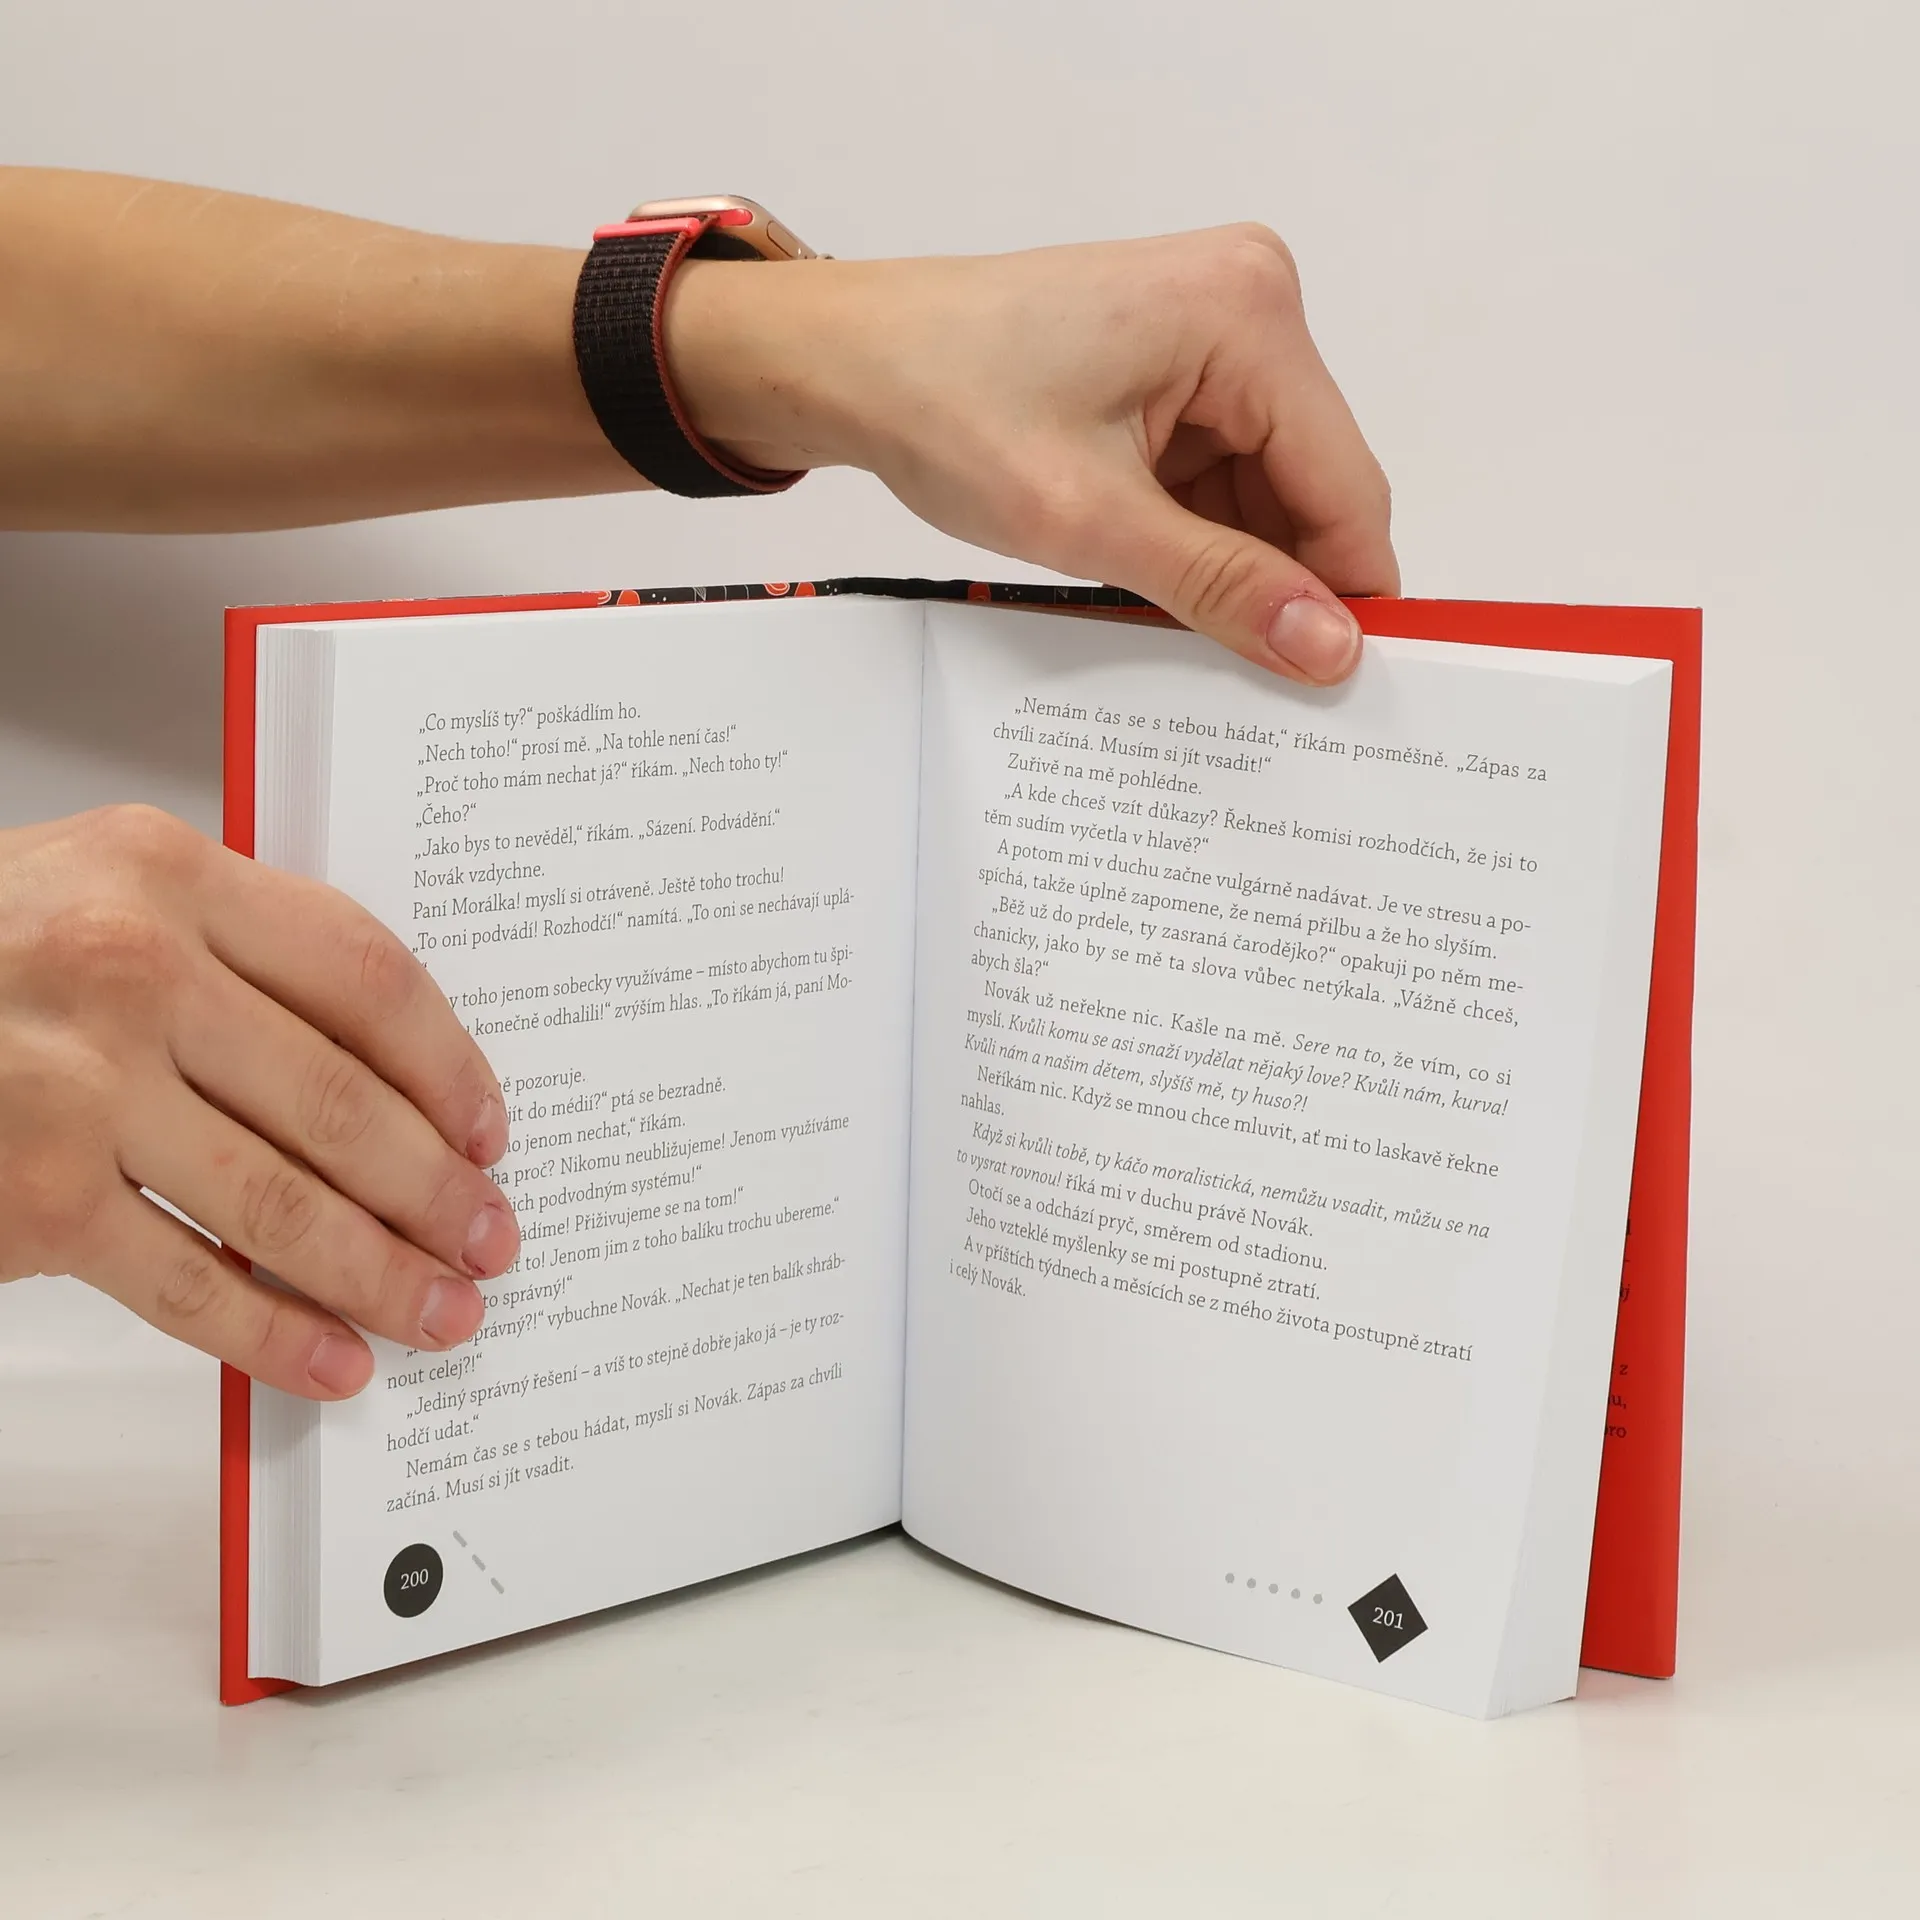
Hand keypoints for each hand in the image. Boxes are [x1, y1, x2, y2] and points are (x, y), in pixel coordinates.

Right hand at [0, 806, 517, 1397]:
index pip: (364, 974)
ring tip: (442, 1312)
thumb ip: (230, 947)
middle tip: (490, 1239)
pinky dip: (273, 1335)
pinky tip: (332, 1361)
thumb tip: (382, 1064)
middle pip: (342, 1101)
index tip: (489, 1129)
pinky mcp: (33, 1196)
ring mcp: (78, 1089)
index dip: (447, 1065)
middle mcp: (129, 970)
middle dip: (436, 1189)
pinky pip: (187, 1286)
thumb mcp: (96, 892)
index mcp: (165, 874)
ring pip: (284, 1203)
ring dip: (382, 1274)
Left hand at [670, 225, 1397, 684]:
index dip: (1348, 595)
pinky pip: (1217, 470)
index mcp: (1247, 316)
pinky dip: (1195, 534)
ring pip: (1263, 488)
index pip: (1344, 486)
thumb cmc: (945, 409)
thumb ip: (1221, 587)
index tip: (1343, 689)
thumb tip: (1329, 649)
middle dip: (1279, 580)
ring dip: (1229, 563)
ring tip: (1176, 631)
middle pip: (1309, 486)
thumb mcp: (1091, 520)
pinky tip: (1157, 583)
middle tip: (1251, 684)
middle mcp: (1250, 304)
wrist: (846, 362)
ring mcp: (1213, 330)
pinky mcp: (1176, 362)